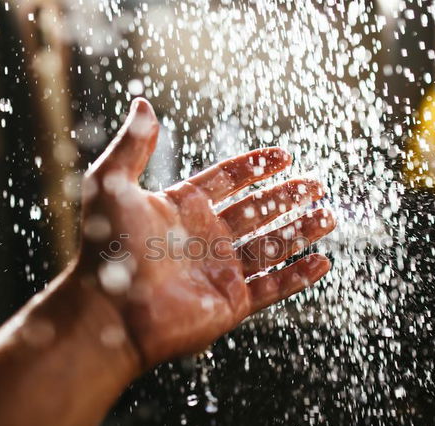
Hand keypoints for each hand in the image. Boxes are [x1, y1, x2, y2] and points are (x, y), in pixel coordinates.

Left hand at [75, 98, 335, 369]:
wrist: (108, 313)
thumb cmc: (106, 248)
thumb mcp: (113, 184)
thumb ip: (134, 145)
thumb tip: (142, 102)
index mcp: (182, 208)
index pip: (227, 180)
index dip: (255, 167)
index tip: (284, 155)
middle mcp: (205, 237)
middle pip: (256, 210)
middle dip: (288, 196)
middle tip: (317, 184)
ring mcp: (220, 270)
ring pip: (271, 245)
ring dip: (301, 231)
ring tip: (328, 215)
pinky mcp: (231, 302)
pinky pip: (272, 286)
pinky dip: (297, 276)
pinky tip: (321, 262)